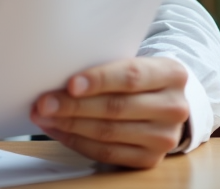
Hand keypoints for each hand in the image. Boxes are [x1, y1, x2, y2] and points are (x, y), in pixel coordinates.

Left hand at [29, 57, 188, 169]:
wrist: (163, 102)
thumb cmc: (138, 78)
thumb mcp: (133, 61)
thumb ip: (107, 64)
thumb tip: (59, 72)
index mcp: (171, 74)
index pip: (131, 76)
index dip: (99, 80)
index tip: (70, 84)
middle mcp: (173, 107)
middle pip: (116, 107)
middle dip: (74, 106)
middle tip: (45, 102)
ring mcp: (164, 137)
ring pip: (108, 132)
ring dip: (70, 125)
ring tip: (45, 116)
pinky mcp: (150, 159)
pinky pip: (107, 153)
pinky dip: (77, 141)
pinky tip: (59, 130)